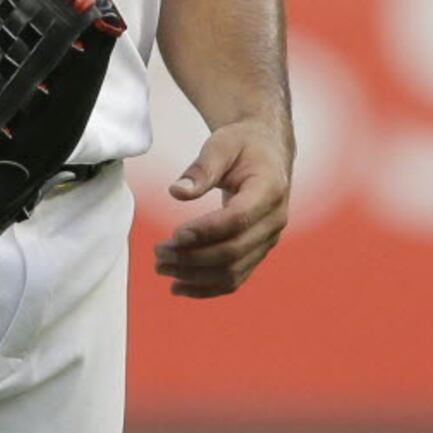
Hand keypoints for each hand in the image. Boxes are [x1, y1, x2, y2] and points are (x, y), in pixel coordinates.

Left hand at [153, 118, 291, 297]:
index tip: (173, 235)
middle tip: (157, 253)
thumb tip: (176, 192)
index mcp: (269, 190)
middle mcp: (274, 220)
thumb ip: (201, 168)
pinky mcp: (258, 251)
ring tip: (161, 268)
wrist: (267, 152)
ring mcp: (268, 240)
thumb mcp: (221, 145)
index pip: (238, 220)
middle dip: (193, 257)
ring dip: (195, 276)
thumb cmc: (241, 145)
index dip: (206, 231)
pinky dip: (208, 287)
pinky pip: (236, 277)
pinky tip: (179, 287)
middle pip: (234, 251)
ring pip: (234, 270)